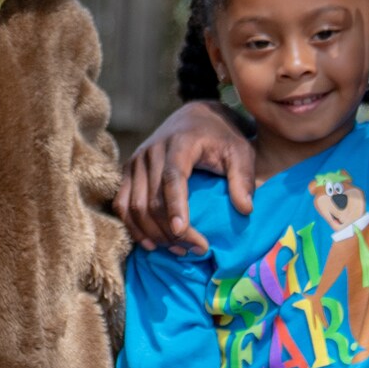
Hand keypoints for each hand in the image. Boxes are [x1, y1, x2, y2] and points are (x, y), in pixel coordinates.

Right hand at [117, 101, 256, 254]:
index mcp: (180, 143)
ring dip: (153, 234)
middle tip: (196, 250)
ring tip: (179, 251)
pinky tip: (152, 244)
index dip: (176, 207)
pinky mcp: (129, 171)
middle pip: (152, 199)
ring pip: (135, 206)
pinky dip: (134, 227)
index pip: (173, 178)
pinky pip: (122, 205)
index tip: (183, 232)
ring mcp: (136, 161)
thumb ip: (243, 178)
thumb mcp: (240, 152)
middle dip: (171, 231)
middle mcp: (151, 151)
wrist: (195, 116)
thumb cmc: (221, 137)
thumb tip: (245, 209)